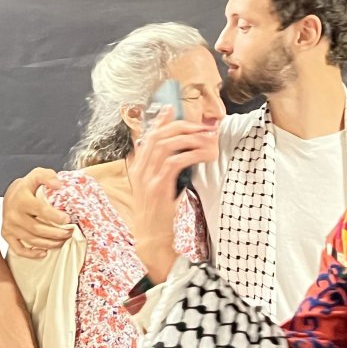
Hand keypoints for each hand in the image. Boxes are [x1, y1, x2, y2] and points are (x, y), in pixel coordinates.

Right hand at [1, 168, 71, 257]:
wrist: (10, 195)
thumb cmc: (27, 187)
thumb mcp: (37, 175)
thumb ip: (48, 176)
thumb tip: (59, 185)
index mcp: (21, 199)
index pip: (41, 210)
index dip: (56, 217)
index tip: (68, 220)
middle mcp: (13, 214)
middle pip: (38, 229)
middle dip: (57, 233)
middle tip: (70, 232)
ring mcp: (9, 226)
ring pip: (32, 240)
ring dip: (50, 243)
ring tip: (63, 240)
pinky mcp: (7, 235)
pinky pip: (19, 249)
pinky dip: (32, 254)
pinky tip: (44, 252)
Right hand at [128, 109, 217, 281]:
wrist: (151, 238)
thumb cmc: (158, 213)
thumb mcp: (157, 187)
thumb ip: (164, 168)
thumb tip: (180, 151)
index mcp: (138, 167)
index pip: (148, 135)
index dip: (160, 120)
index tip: (172, 109)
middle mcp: (140, 169)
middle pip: (159, 136)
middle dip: (182, 127)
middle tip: (202, 127)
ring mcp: (147, 177)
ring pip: (167, 145)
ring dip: (191, 139)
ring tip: (208, 140)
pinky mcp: (158, 187)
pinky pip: (175, 162)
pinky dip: (192, 154)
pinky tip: (205, 155)